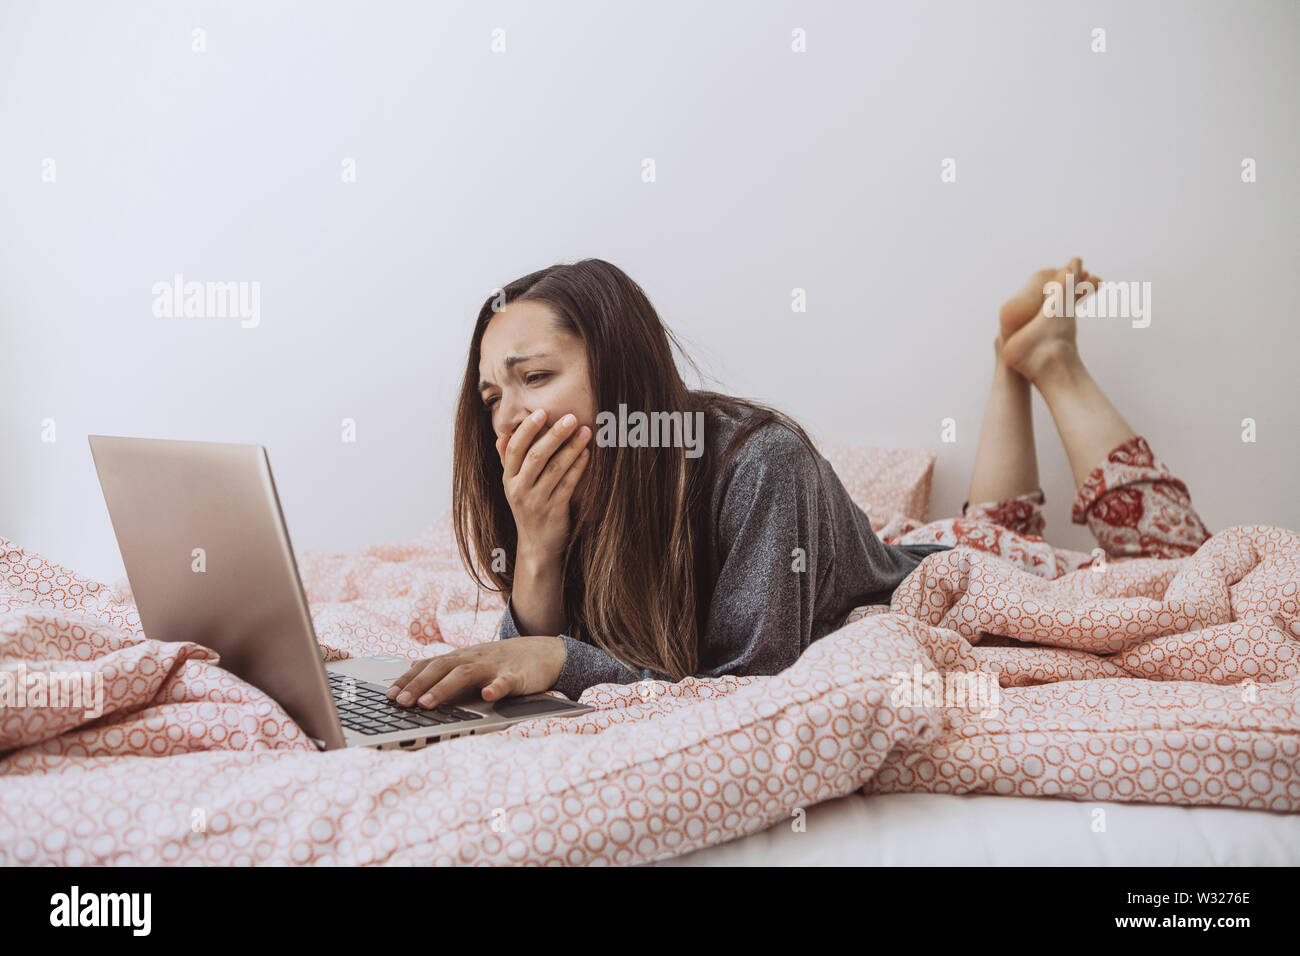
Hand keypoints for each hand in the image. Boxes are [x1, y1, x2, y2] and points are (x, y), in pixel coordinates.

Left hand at [385, 636, 565, 708]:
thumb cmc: (504, 662)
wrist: (545, 653)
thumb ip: (447, 669)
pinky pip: (506, 681)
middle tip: (399, 702)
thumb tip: (412, 673)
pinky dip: (496, 688)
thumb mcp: (473, 663)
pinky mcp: (517, 676)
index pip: (429, 665)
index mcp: (462, 657)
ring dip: (445, 688)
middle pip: (441, 668)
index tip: (388, 696)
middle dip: (418, 685)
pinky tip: (487, 696)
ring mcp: (495, 666)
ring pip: (466, 674)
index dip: (408, 679)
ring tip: (427, 704)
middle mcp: (474, 658)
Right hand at [496, 409, 591, 564]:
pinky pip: (567, 485)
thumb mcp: (514, 486)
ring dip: (571, 448)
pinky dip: (577, 468)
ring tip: (585, 431)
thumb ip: (507, 461)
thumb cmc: (529, 509)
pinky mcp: (553, 511)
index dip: (527, 429)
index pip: (514, 449)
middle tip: (571, 417)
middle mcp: (518, 489)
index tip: (541, 412)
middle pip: (535, 456)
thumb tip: (500, 436)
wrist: (537, 547)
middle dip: (554, 434)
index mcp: (508, 479)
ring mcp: (536, 502)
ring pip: (554, 469)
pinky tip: (587, 454)